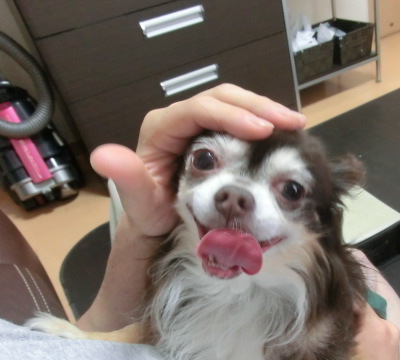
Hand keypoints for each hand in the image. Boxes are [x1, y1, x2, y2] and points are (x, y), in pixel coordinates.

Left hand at [90, 84, 305, 237]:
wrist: (159, 221)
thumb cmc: (150, 214)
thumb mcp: (140, 204)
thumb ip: (127, 180)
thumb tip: (104, 155)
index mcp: (161, 128)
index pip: (198, 110)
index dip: (232, 116)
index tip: (262, 131)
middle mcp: (179, 118)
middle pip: (221, 97)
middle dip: (258, 107)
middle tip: (290, 123)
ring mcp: (197, 122)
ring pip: (234, 102)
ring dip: (266, 111)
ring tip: (295, 125)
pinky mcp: (212, 131)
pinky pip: (239, 115)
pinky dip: (263, 121)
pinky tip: (284, 131)